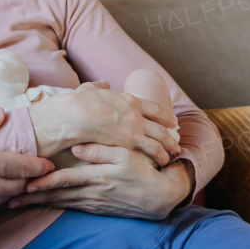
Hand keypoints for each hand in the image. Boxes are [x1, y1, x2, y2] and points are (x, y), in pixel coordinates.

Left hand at [6, 144, 192, 218]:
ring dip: (37, 204)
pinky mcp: (96, 209)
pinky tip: (40, 205)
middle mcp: (90, 193)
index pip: (61, 181)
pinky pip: (69, 207)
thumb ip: (100, 151)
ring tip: (15, 203)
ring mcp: (92, 203)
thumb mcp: (126, 156)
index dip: (40, 184)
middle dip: (30, 198)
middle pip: (54, 196)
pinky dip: (52, 206)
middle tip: (5, 200)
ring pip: (59, 203)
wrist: (162, 197)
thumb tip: (77, 148)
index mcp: (94, 177)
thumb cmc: (144, 172)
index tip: (21, 185)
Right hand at [27, 84, 179, 165]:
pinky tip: (156, 164)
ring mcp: (134, 132)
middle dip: (171, 139)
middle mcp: (137, 116)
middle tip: (176, 145)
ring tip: (168, 159)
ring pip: (158, 144)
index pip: (155, 110)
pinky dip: (154, 160)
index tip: (173, 122)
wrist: (73, 116)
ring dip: (165, 152)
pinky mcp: (127, 147)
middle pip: (161, 129)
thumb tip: (105, 83)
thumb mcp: (90, 89)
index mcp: (130, 101)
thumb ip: (100, 86)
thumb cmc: (78, 102)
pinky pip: (147, 154)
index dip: (166, 117)